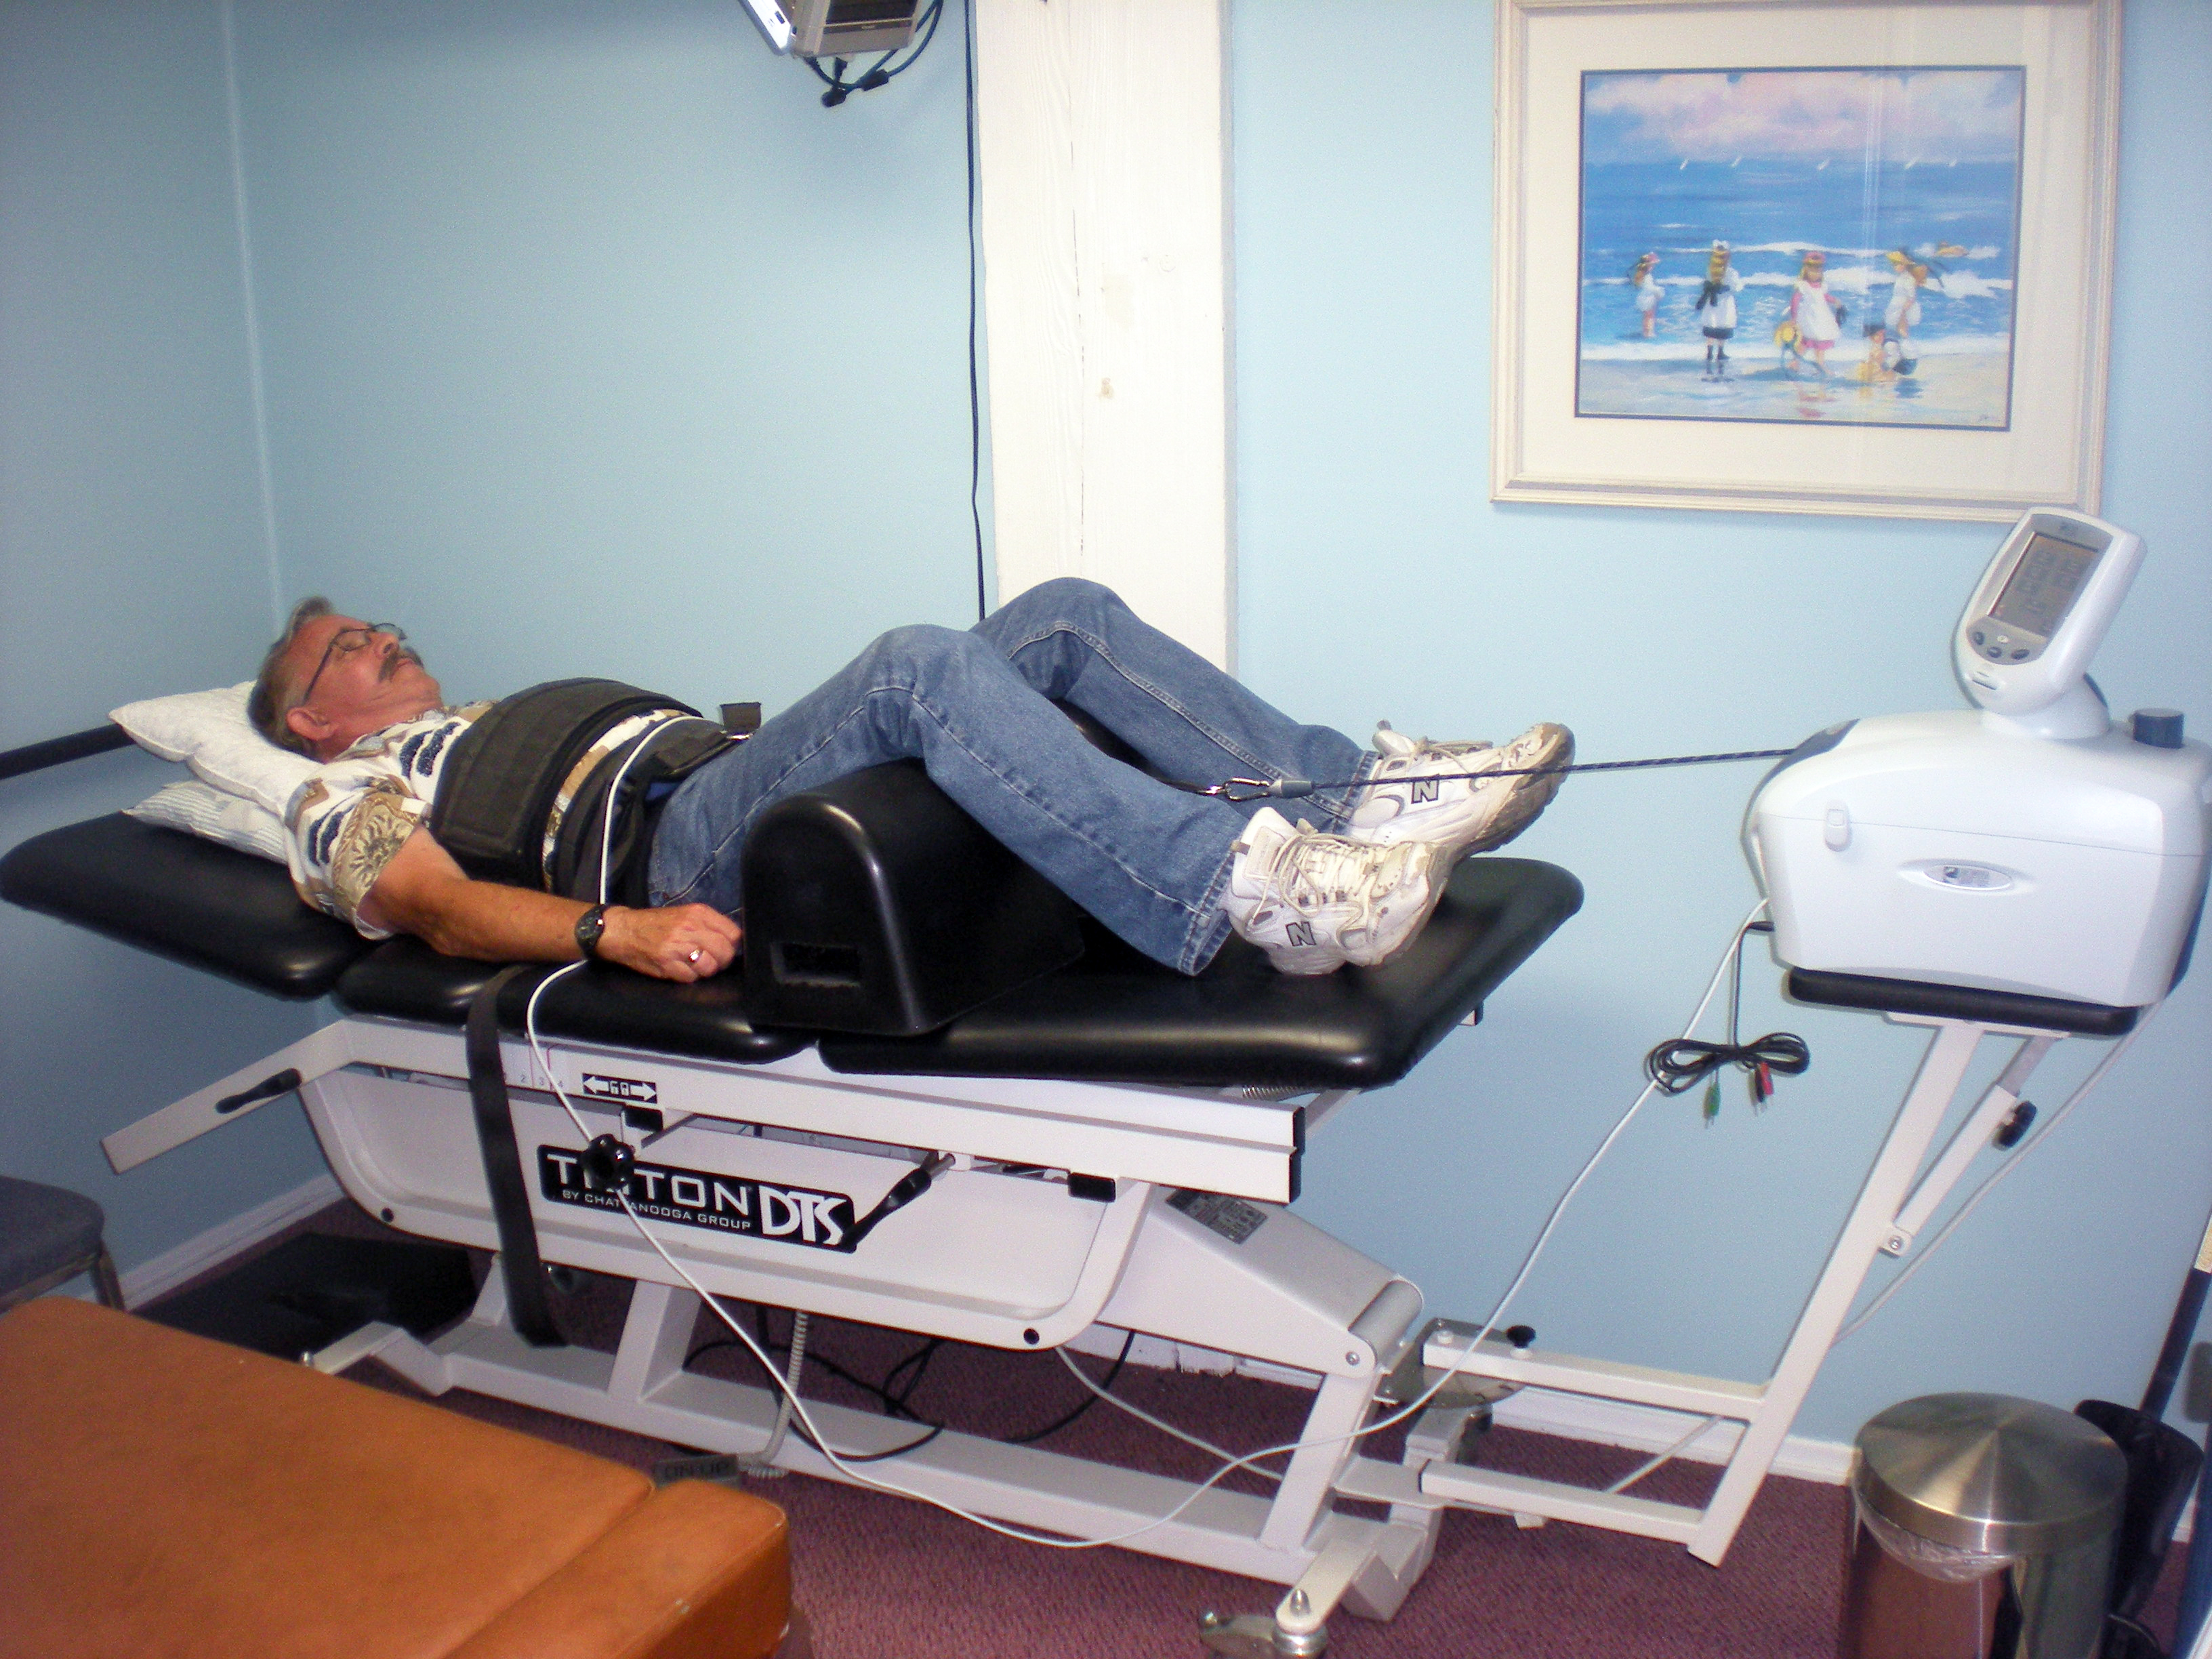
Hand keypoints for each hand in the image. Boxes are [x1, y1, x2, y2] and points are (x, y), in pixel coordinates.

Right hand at [598, 904, 741, 982]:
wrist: (624, 930)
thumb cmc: (656, 923)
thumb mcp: (685, 913)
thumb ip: (709, 924)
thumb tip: (732, 940)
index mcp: (698, 913)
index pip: (733, 933)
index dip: (731, 944)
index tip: (724, 948)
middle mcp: (690, 928)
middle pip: (725, 952)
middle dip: (721, 960)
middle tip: (712, 960)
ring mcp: (678, 947)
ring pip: (710, 967)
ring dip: (705, 970)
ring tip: (694, 965)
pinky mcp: (667, 964)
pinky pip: (691, 978)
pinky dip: (688, 977)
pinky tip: (679, 968)